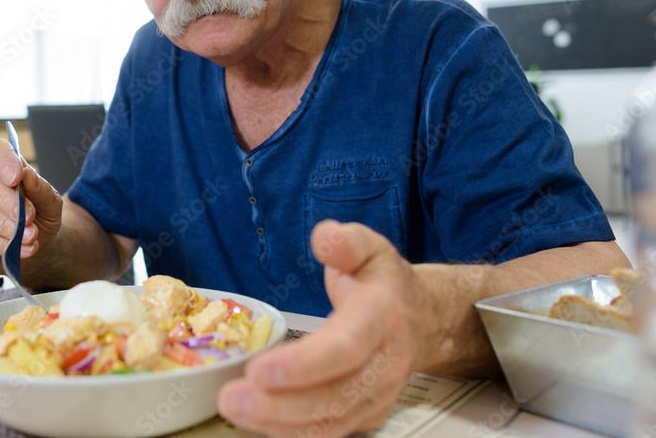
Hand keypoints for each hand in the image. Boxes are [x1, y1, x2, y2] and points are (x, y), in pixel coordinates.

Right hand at [0, 138, 63, 274]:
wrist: (36, 244)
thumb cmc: (40, 216)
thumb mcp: (51, 203)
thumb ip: (43, 189)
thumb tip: (29, 175)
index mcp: (1, 169)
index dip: (3, 160)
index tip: (16, 176)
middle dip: (9, 202)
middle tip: (29, 217)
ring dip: (8, 227)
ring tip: (31, 236)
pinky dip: (4, 245)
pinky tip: (21, 248)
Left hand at [217, 221, 423, 437]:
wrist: (423, 319)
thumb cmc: (386, 284)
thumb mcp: (370, 248)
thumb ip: (346, 241)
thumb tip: (325, 237)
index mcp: (383, 316)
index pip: (345, 347)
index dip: (303, 365)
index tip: (259, 370)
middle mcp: (385, 362)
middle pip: (334, 394)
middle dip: (279, 404)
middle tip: (232, 399)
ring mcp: (378, 393)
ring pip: (330, 421)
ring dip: (279, 423)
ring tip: (236, 410)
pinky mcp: (366, 413)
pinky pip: (329, 430)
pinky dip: (291, 432)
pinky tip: (258, 422)